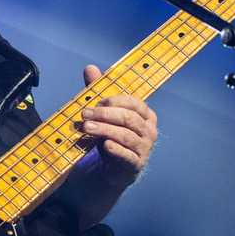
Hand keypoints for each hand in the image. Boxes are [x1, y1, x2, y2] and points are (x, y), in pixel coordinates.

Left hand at [80, 64, 157, 188]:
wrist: (112, 168)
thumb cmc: (110, 136)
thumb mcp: (104, 114)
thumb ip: (98, 92)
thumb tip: (89, 68)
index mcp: (145, 115)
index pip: (133, 103)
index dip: (113, 101)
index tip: (94, 104)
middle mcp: (149, 130)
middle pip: (128, 118)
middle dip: (105, 115)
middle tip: (85, 115)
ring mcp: (145, 148)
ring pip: (126, 135)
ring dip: (105, 130)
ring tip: (87, 128)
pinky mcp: (136, 164)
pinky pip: (128, 155)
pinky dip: (116, 150)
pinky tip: (105, 145)